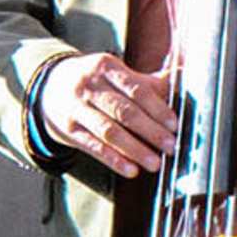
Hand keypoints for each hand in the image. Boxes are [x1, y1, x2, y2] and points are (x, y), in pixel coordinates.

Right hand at [36, 53, 179, 178]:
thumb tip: (186, 75)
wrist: (49, 86)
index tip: (174, 125)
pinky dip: (114, 159)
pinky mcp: (68, 129)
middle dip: (150, 131)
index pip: (136, 90)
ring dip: (134, 149)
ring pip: (108, 131)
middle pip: (124, 112)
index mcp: (106, 67)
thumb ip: (148, 81)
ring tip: (155, 164)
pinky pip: (93, 147)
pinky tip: (131, 170)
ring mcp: (76, 108)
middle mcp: (89, 86)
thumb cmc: (95, 81)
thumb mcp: (116, 73)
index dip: (157, 109)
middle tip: (170, 147)